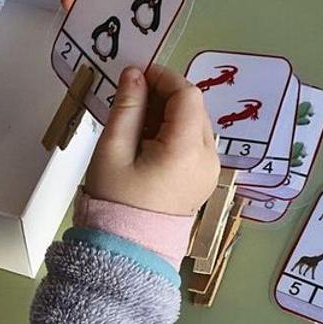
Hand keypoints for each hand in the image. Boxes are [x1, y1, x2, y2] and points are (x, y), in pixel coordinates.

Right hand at [85, 66, 220, 215]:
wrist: (126, 249)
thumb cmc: (114, 200)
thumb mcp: (113, 150)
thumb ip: (127, 107)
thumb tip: (134, 73)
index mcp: (186, 150)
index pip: (187, 96)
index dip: (164, 78)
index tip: (137, 75)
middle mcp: (207, 158)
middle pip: (194, 108)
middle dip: (165, 96)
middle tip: (131, 98)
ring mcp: (209, 171)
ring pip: (195, 123)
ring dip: (169, 113)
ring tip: (135, 123)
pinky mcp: (204, 179)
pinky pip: (193, 143)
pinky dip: (174, 132)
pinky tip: (147, 141)